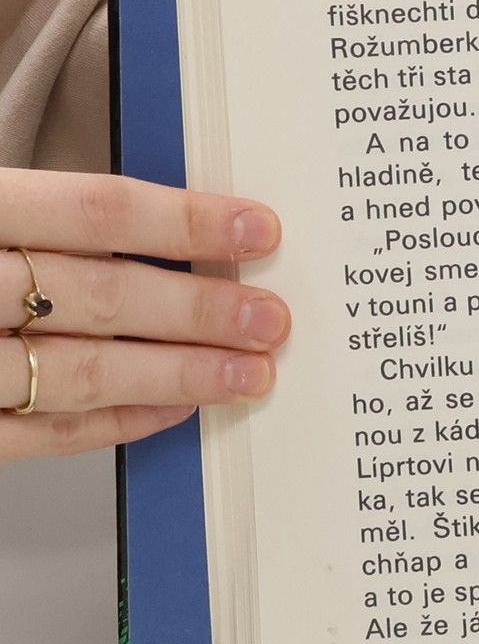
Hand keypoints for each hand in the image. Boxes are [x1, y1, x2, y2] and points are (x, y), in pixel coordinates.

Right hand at [0, 169, 287, 459]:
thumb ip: (53, 218)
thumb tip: (171, 229)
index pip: (95, 212)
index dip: (186, 223)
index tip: (257, 230)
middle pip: (101, 297)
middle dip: (199, 311)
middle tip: (268, 319)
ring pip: (81, 371)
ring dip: (178, 374)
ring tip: (246, 374)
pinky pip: (45, 431)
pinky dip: (116, 421)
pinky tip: (174, 408)